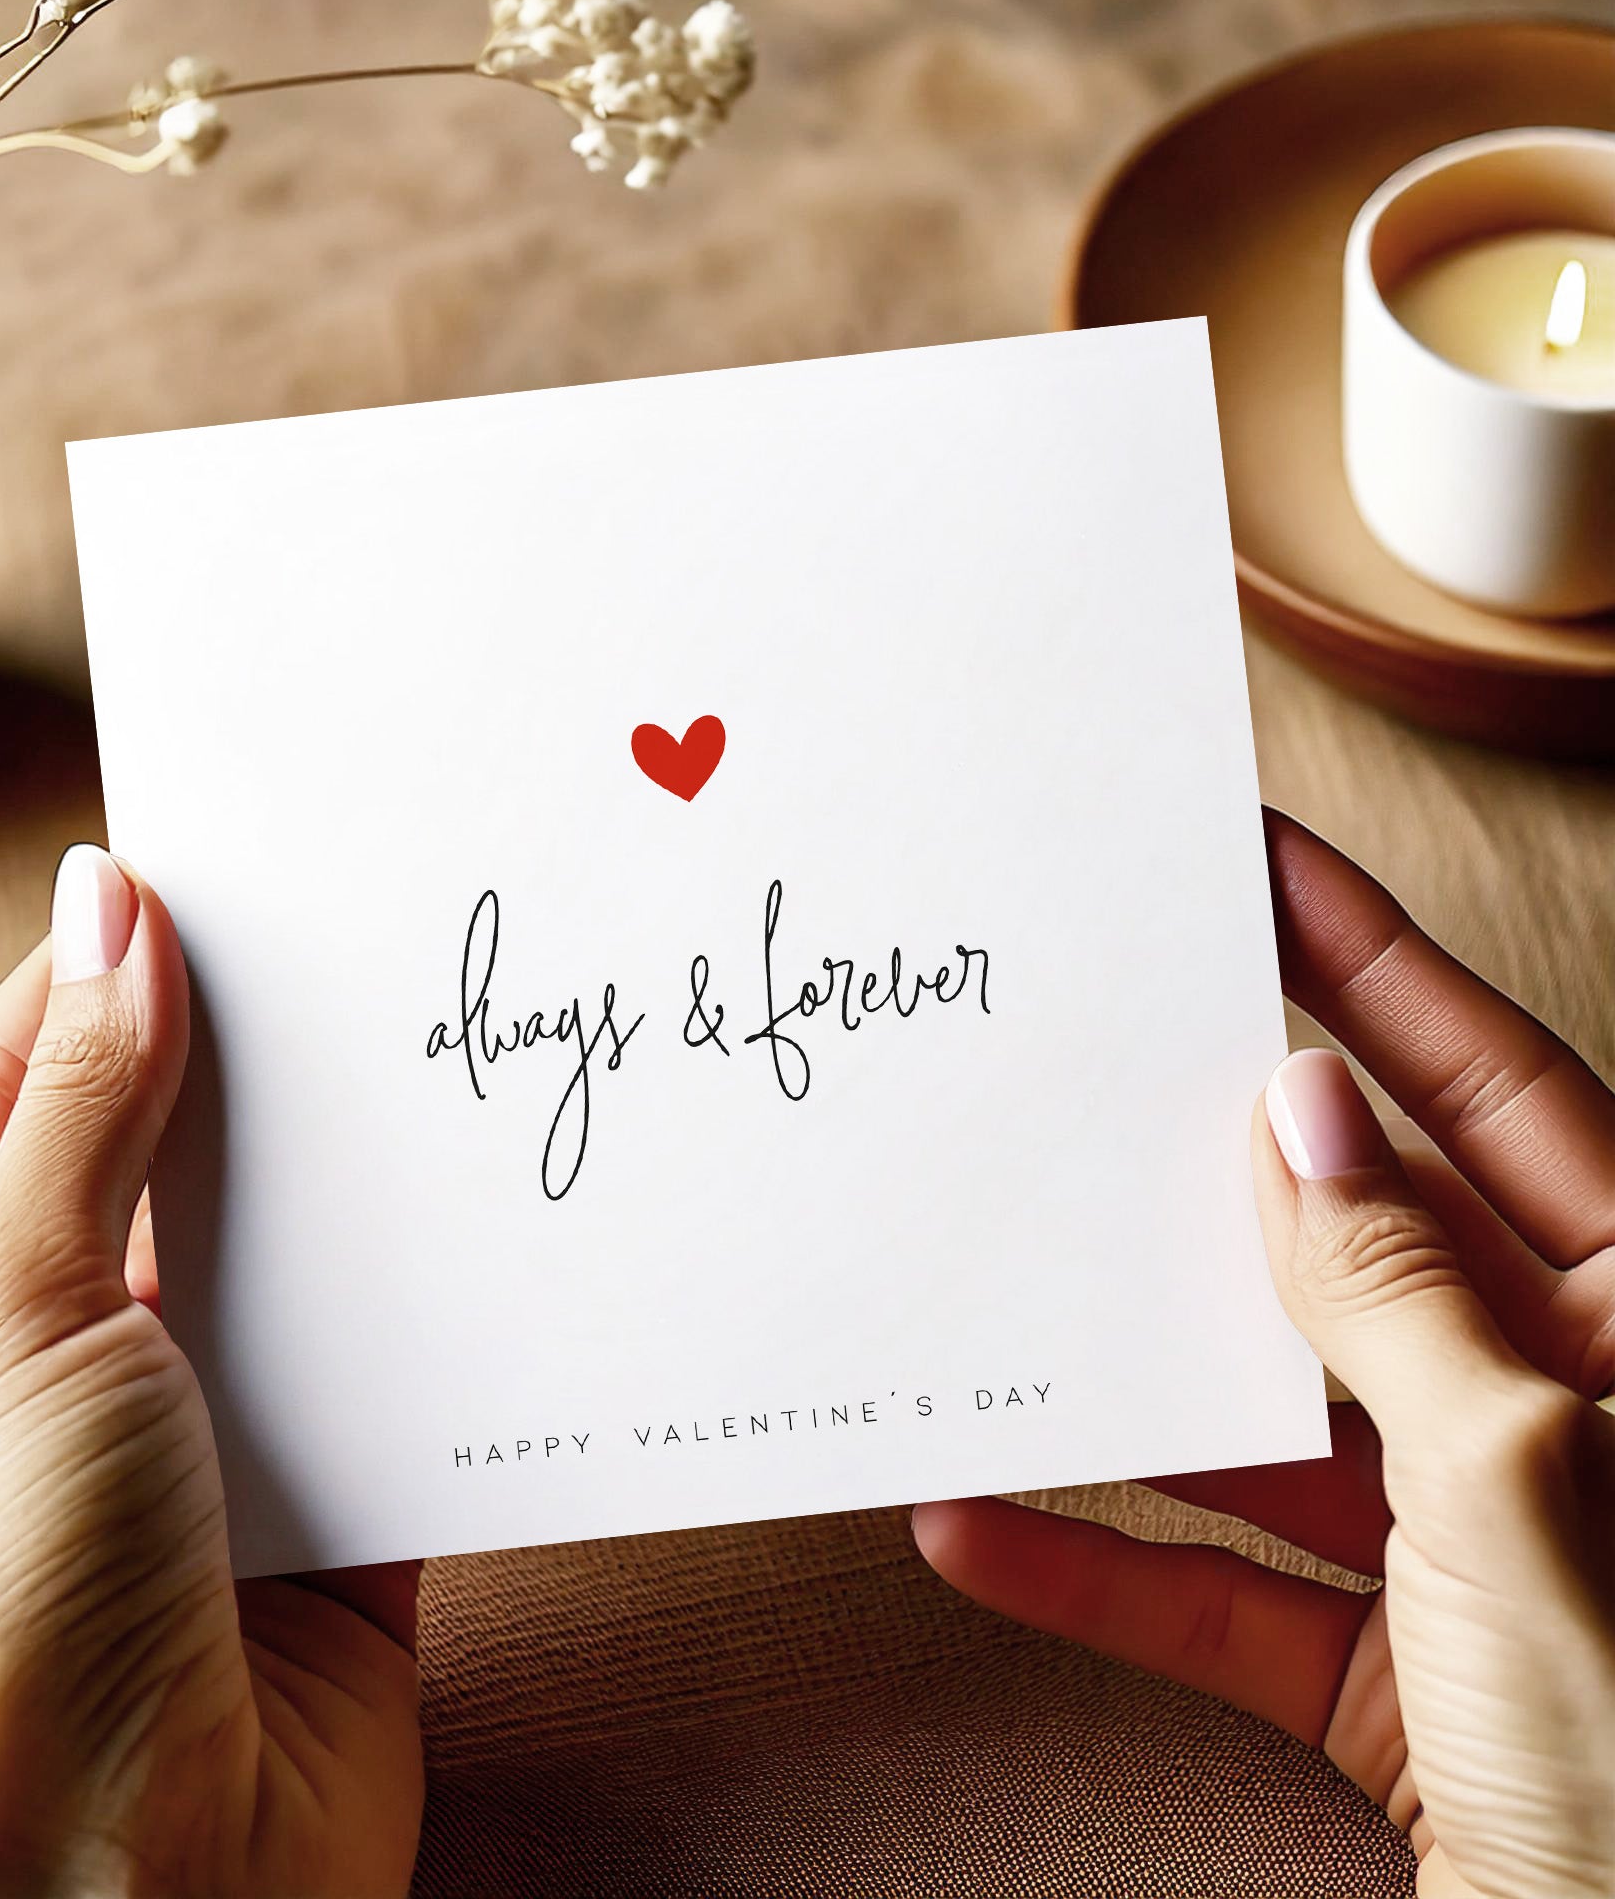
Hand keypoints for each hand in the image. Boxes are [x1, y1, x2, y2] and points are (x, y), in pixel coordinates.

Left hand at [0, 846, 423, 1898]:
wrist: (150, 1890)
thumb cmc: (6, 1619)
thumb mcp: (14, 1307)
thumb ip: (85, 1105)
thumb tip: (108, 907)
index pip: (21, 1082)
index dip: (109, 970)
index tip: (214, 876)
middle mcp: (55, 1362)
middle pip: (163, 1156)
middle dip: (250, 1067)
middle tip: (352, 953)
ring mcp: (195, 1434)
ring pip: (286, 1252)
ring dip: (349, 1183)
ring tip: (428, 1065)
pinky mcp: (324, 1500)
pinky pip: (385, 1360)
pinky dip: (430, 1301)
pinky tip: (481, 1222)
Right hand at [915, 812, 1614, 1898]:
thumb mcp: (1522, 1482)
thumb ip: (1399, 1294)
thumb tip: (1308, 1117)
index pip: (1499, 1090)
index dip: (1377, 965)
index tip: (1262, 866)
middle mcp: (1562, 1416)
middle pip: (1364, 1239)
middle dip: (1226, 1159)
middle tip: (1108, 1049)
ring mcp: (1474, 1547)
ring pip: (1273, 1414)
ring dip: (1135, 1379)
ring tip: (1013, 1292)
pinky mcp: (1394, 1671)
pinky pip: (1223, 1589)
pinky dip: (1101, 1564)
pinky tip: (981, 1528)